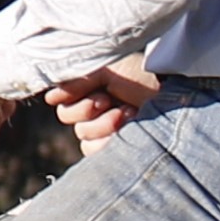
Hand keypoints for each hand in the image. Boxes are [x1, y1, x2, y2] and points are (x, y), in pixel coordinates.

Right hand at [44, 54, 158, 149]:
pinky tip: (129, 126)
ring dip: (104, 123)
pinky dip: (108, 140)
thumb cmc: (140, 76)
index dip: (75, 96)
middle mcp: (91, 110)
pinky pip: (93, 150)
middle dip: (89, 108)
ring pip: (82, 134)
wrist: (169, 91)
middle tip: (110, 100)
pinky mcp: (113, 147)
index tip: (96, 88)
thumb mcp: (106, 69)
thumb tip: (50, 98)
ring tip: (128, 112)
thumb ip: (76, 81)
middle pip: (67, 117)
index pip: (60, 99)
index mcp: (85, 89)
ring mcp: (102, 130)